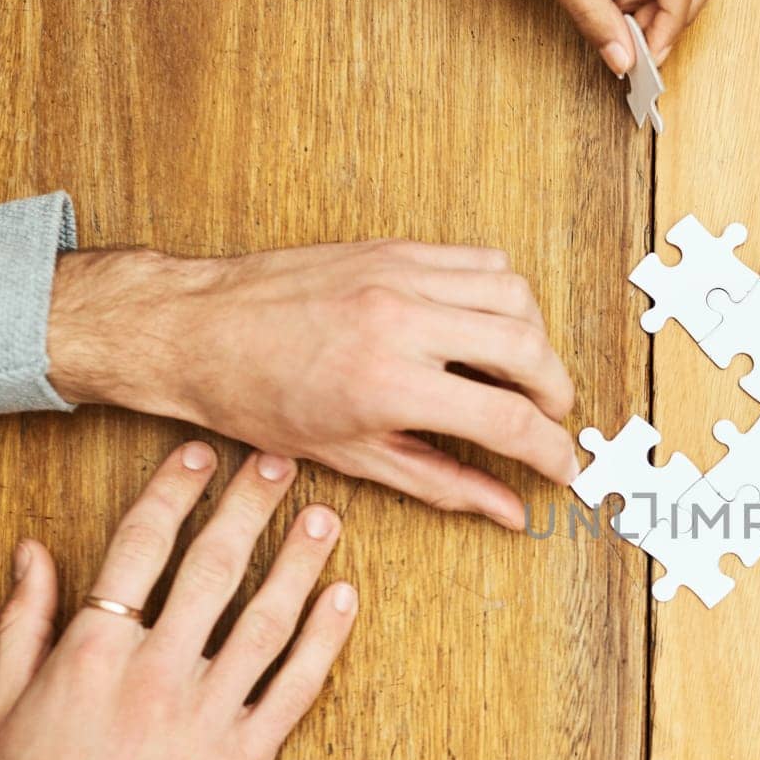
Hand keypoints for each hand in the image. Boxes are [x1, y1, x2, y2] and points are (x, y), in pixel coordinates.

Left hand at [46, 239, 578, 528]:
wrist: (195, 330)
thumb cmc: (257, 398)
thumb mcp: (354, 457)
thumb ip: (444, 484)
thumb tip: (508, 511)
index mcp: (388, 385)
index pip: (508, 419)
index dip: (551, 451)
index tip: (564, 467)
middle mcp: (402, 321)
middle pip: (528, 350)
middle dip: (557, 393)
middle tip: (550, 421)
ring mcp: (401, 276)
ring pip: (516, 296)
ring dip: (536, 339)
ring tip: (524, 373)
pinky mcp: (395, 248)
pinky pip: (482, 260)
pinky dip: (504, 294)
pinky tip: (489, 325)